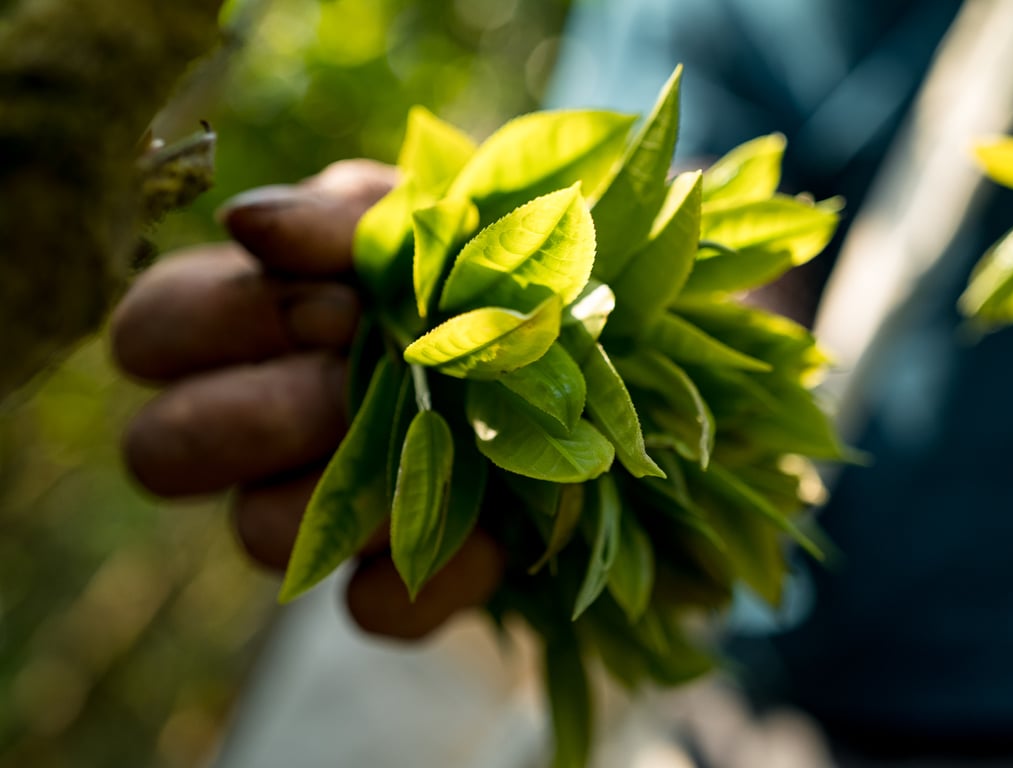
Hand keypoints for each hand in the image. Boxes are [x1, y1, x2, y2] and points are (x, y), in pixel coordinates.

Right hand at [113, 160, 503, 639]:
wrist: (607, 354)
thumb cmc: (491, 268)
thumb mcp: (430, 220)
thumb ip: (341, 217)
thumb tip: (245, 222)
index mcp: (248, 325)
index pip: (147, 333)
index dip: (226, 321)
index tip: (342, 306)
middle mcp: (258, 432)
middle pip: (160, 451)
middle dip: (265, 413)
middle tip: (366, 383)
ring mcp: (318, 518)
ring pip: (261, 533)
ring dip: (359, 485)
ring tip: (448, 441)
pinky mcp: (394, 586)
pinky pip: (376, 609)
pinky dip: (439, 570)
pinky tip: (493, 526)